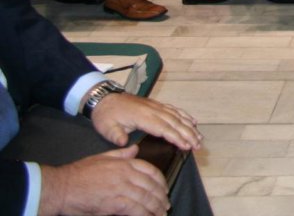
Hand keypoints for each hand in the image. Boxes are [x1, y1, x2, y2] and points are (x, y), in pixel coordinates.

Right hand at [37, 146, 168, 215]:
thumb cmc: (78, 173)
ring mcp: (121, 188)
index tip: (164, 189)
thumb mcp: (101, 157)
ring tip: (161, 213)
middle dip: (161, 197)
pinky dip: (145, 214)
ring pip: (146, 198)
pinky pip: (136, 209)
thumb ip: (121, 154)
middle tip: (165, 204)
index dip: (161, 181)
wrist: (62, 187)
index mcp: (125, 163)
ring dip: (156, 207)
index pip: (151, 171)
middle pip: (152, 186)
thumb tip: (135, 149)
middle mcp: (126, 174)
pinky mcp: (115, 204)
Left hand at [91, 92, 202, 151]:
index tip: (187, 146)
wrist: (105, 98)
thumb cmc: (106, 115)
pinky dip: (185, 115)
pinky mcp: (156, 105)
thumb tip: (123, 143)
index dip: (176, 137)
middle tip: (198, 145)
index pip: (164, 128)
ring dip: (189, 126)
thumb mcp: (106, 127)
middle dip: (188, 134)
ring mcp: (156, 106)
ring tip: (199, 137)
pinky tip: (192, 121)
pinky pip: (174, 109)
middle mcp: (153, 110)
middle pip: (175, 123)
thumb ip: (116, 136)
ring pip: (177, 116)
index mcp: (143, 117)